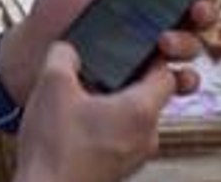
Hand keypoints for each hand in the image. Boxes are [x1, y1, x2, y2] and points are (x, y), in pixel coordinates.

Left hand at [0, 0, 215, 104]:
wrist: (26, 62)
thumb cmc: (51, 16)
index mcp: (140, 0)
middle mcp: (149, 27)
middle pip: (196, 19)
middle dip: (205, 12)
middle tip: (195, 10)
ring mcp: (147, 58)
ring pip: (189, 51)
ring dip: (188, 44)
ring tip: (164, 43)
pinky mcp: (139, 87)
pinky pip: (174, 86)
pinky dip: (184, 82)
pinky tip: (179, 78)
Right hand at [13, 42, 186, 181]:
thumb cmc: (55, 149)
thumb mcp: (52, 85)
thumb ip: (63, 55)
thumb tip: (67, 51)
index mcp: (141, 111)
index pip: (168, 75)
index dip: (152, 57)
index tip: (133, 50)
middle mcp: (147, 137)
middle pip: (151, 97)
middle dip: (126, 81)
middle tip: (101, 71)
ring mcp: (135, 157)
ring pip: (135, 119)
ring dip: (114, 105)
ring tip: (83, 98)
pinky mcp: (119, 170)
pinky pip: (122, 138)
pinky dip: (106, 127)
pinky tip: (77, 123)